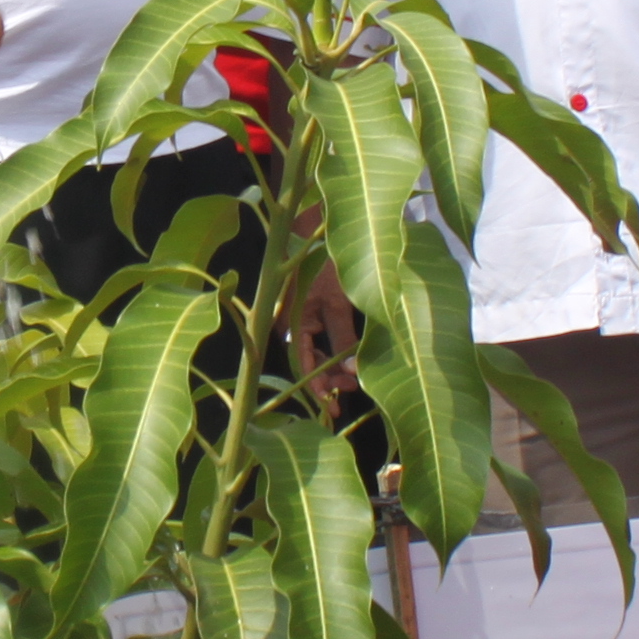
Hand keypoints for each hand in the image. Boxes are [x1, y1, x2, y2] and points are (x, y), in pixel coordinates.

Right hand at [289, 268, 362, 402]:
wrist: (312, 230)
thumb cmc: (324, 263)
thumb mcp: (337, 303)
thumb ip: (344, 339)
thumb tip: (352, 373)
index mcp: (291, 326)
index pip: (303, 368)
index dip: (319, 390)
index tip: (334, 408)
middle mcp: (287, 326)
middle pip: (305, 363)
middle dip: (327, 381)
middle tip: (351, 390)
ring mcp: (294, 319)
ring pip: (310, 352)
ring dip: (329, 367)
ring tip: (351, 378)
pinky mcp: (302, 312)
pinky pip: (313, 339)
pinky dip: (328, 351)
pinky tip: (343, 357)